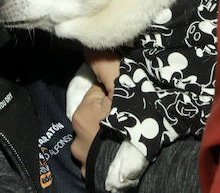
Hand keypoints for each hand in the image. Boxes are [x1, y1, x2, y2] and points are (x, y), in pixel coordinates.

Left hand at [70, 50, 121, 171]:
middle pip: (97, 115)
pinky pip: (99, 158)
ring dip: (109, 135)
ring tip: (129, 138)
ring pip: (97, 137)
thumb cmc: (132, 124)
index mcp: (82, 114)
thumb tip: (88, 44)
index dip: (113, 92)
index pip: (97, 93)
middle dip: (110, 114)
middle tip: (131, 117)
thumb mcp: (124, 89)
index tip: (128, 97)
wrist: (143, 170)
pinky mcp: (91, 175)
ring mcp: (83, 160)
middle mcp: (76, 137)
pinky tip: (122, 152)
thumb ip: (106, 65)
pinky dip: (108, 154)